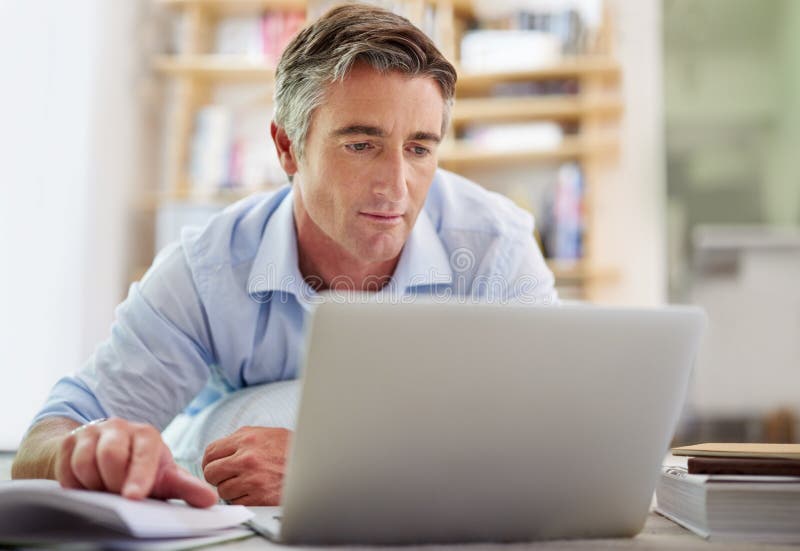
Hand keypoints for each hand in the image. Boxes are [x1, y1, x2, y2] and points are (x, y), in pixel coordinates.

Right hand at [55, 417, 216, 507]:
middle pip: (110, 455)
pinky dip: (74, 483)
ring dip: (92, 484)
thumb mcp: (164, 478)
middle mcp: (120, 428)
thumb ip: (187, 488)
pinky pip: (65, 467)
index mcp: (147, 435)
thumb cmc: (140, 469)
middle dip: (112, 482)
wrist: (104, 454)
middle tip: (117, 496)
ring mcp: (93, 432)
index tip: (134, 497)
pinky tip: (86, 487)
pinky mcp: (70, 440)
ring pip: (85, 461)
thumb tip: (211, 499)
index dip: (139, 476)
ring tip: (103, 491)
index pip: (144, 453)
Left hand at [202, 426, 291, 505]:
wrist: (315, 464)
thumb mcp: (268, 433)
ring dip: (232, 490)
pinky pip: (237, 502)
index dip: (210, 461)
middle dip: (218, 477)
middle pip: (211, 472)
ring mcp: (252, 479)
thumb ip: (243, 438)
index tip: (214, 466)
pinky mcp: (259, 497)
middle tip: (230, 477)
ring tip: (248, 483)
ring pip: (223, 490)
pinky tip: (257, 491)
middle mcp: (247, 458)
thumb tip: (222, 447)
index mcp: (247, 438)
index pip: (211, 451)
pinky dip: (244, 499)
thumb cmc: (292, 449)